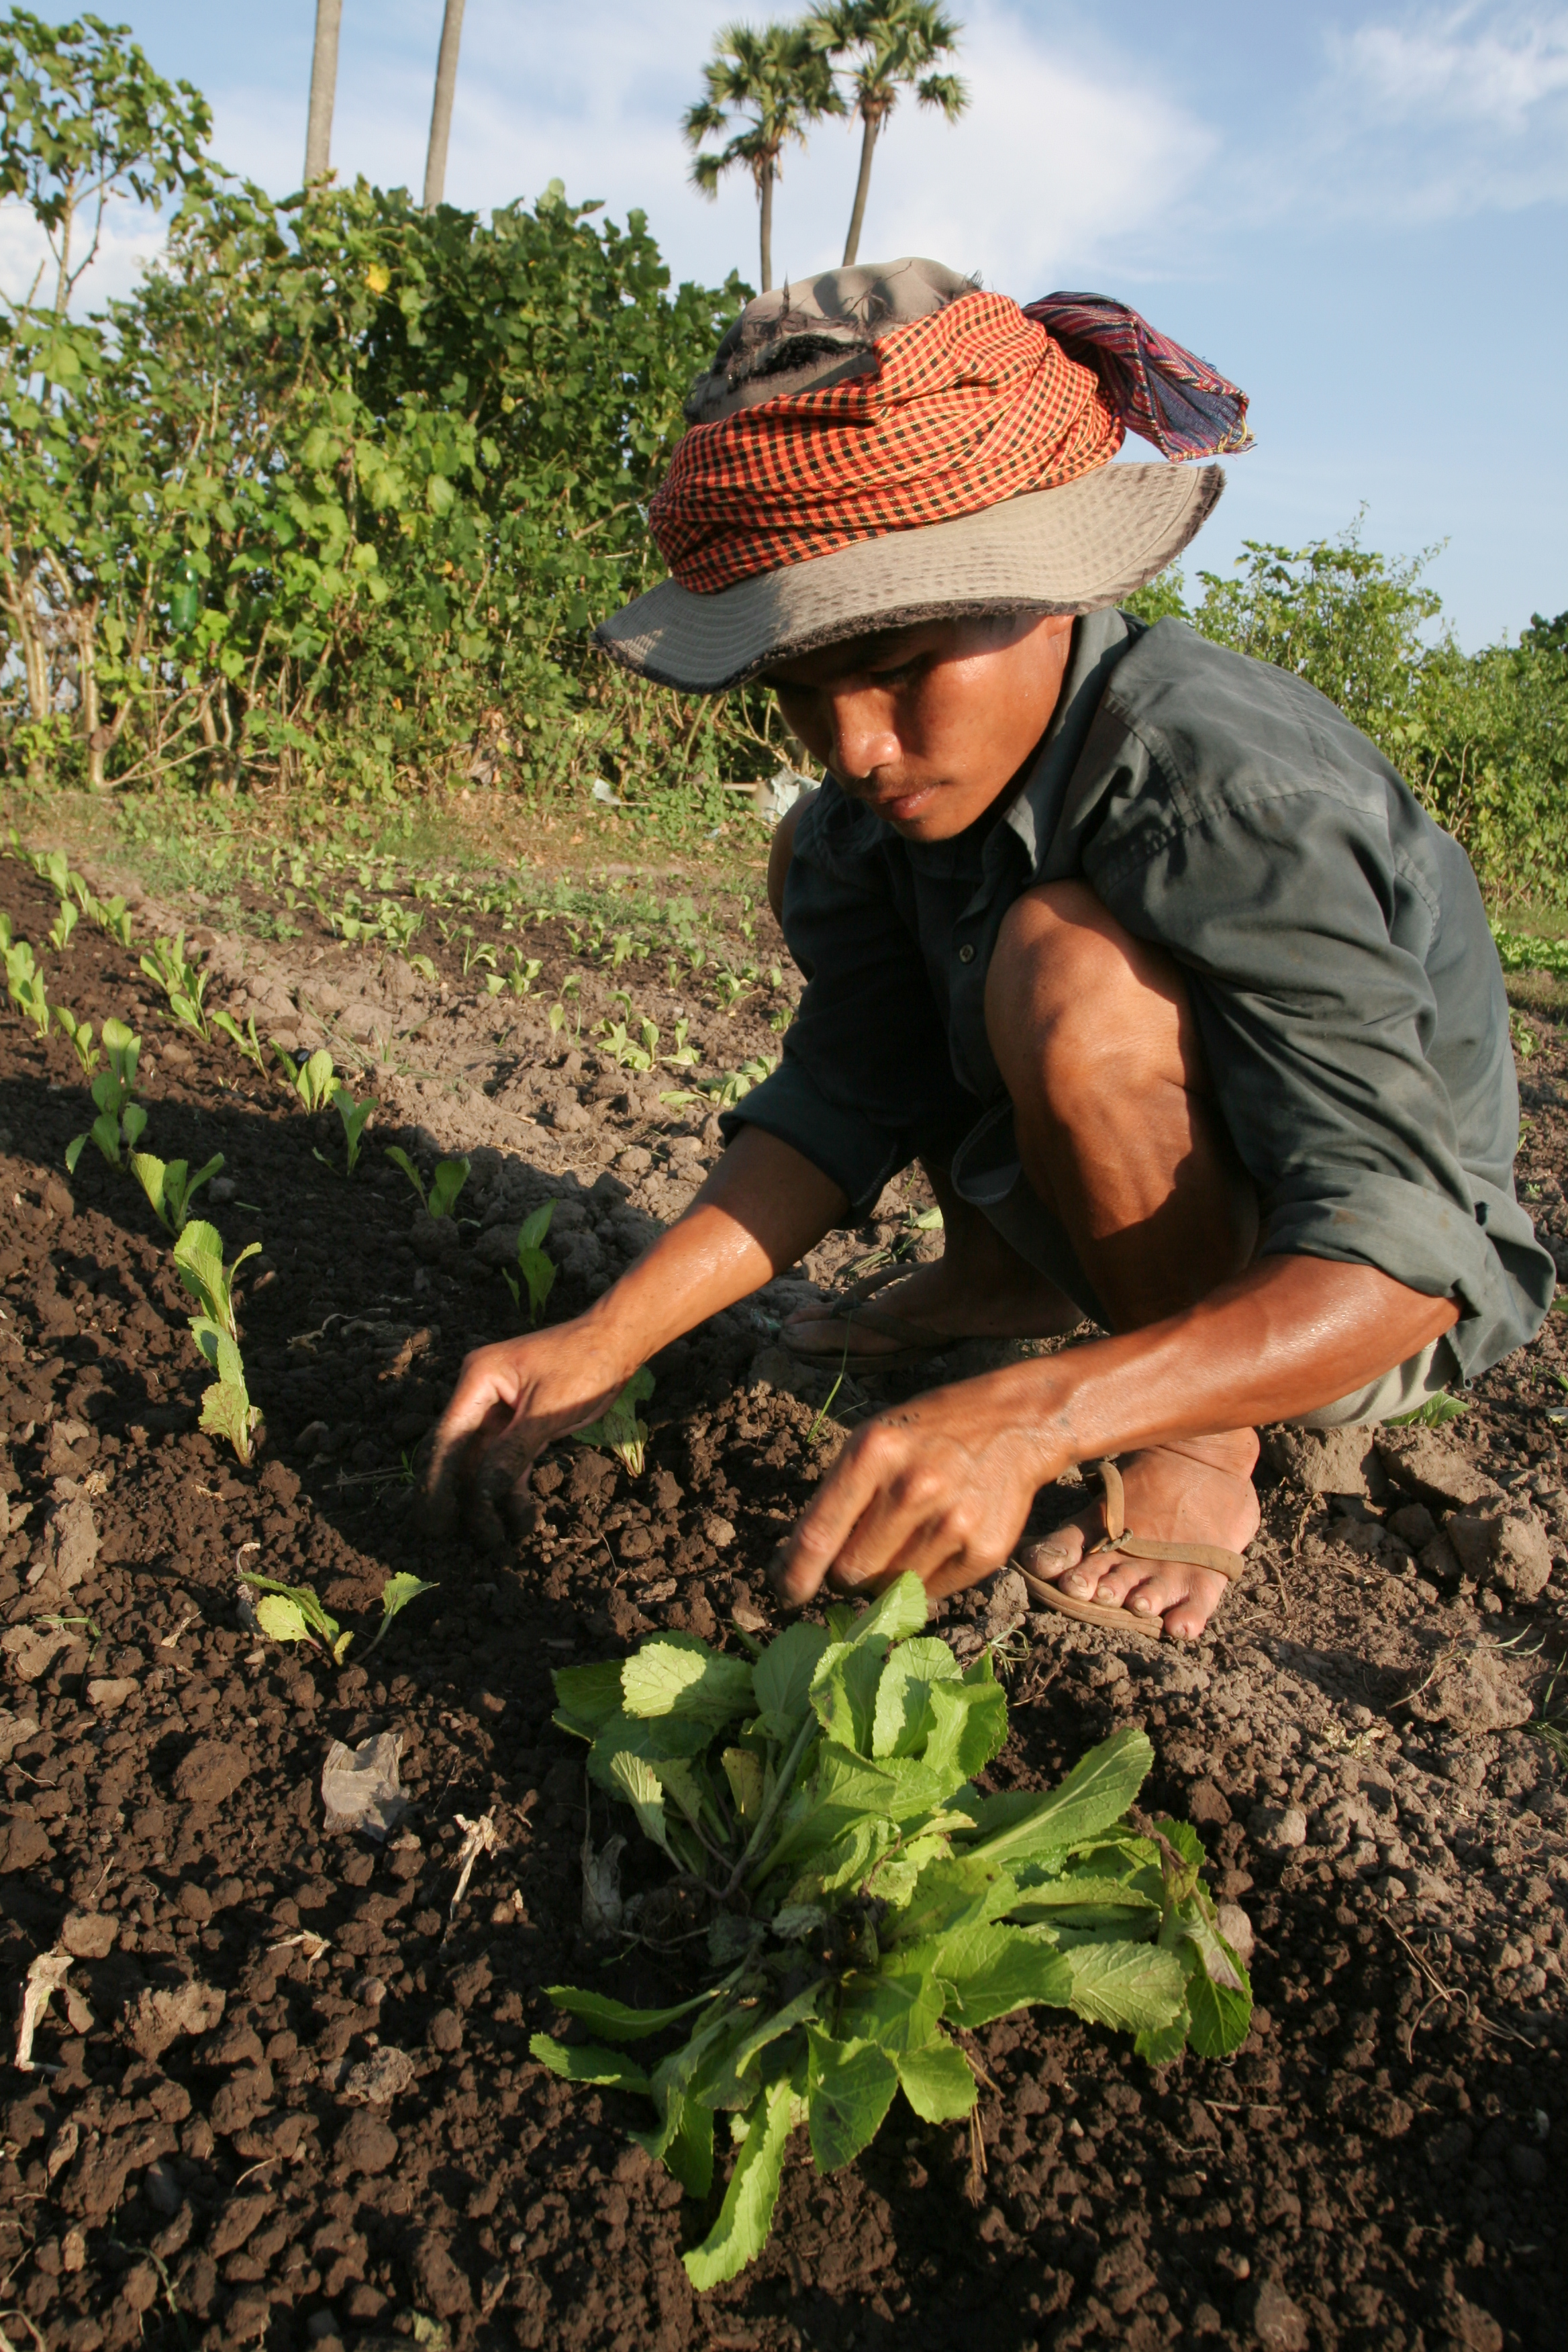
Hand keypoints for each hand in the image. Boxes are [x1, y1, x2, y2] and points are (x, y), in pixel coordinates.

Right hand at [419, 1321, 633, 1549]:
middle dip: (458, 1496)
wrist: (617, 1343)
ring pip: (482, 1463)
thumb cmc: (584, 1364)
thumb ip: (512, 1451)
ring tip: (492, 1539)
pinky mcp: (518, 1423)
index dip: (437, 1482)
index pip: (448, 1438)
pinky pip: (506, 1460)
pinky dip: (510, 1488)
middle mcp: (480, 1394)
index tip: (435, 1519)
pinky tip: (516, 1518)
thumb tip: (482, 1494)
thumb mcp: (547, 1410)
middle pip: (459, 1454)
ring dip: (487, 1500)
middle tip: (454, 1538)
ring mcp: (498, 1410)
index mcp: (478, 1380)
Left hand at [772, 1368, 1057, 1606]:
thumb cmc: (927, 1433)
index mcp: (873, 1453)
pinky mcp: (984, 1551)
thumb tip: (798, 1567)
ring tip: (903, 1542)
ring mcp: (952, 1522)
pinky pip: (930, 1594)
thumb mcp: (872, 1441)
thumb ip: (837, 1498)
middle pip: (850, 1573)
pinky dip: (922, 1581)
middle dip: (844, 1574)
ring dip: (885, 1579)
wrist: (1013, 1425)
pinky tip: (934, 1545)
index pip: (817, 1537)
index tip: (785, 1593)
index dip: (793, 1576)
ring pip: (889, 1589)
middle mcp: (913, 1488)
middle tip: (858, 1556)